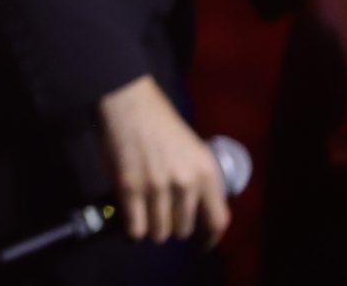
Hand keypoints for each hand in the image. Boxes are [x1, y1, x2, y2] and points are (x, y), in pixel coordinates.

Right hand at [94, 75, 229, 244]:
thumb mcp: (193, 150)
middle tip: (161, 214)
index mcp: (206, 173)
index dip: (209, 239)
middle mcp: (186, 183)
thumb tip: (193, 215)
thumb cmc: (160, 123)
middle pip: (183, 230)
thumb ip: (197, 181)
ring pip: (159, 232)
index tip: (200, 244)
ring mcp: (157, 186)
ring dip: (151, 227)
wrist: (129, 101)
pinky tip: (131, 215)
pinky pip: (136, 228)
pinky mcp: (130, 187)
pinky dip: (133, 228)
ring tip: (144, 213)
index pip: (217, 221)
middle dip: (172, 227)